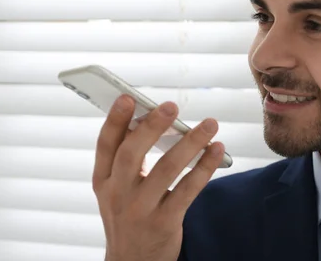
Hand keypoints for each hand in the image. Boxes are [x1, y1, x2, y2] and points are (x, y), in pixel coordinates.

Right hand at [92, 95, 224, 260]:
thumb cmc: (128, 217)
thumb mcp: (117, 191)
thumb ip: (126, 161)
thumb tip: (148, 120)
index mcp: (103, 181)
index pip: (105, 145)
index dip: (115, 120)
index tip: (128, 98)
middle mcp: (118, 194)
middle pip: (132, 153)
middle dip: (152, 127)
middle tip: (171, 106)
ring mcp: (140, 210)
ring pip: (167, 168)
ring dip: (191, 142)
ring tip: (209, 124)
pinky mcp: (164, 222)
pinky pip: (188, 189)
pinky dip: (204, 166)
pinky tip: (216, 150)